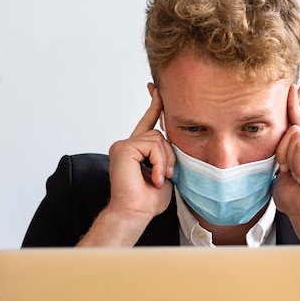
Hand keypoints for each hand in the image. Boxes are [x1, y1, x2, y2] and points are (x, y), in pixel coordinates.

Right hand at [78, 91, 174, 246]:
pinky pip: (151, 146)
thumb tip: (177, 142)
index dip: (155, 105)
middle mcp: (128, 144)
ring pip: (157, 139)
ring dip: (165, 162)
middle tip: (167, 176)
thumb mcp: (165, 172)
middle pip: (159, 134)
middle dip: (169, 156)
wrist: (135, 212)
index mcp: (137, 149)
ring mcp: (123, 145)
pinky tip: (154, 177)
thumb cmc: (149, 199)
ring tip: (159, 178)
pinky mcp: (122, 148)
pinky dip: (158, 163)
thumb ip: (168, 155)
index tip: (156, 87)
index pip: (148, 122)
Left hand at [273, 84, 299, 244]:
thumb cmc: (292, 196)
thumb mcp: (281, 165)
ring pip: (295, 135)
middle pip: (291, 128)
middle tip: (288, 172)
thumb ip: (283, 147)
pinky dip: (296, 162)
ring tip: (297, 176)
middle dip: (282, 152)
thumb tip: (281, 129)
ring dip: (289, 159)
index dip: (297, 102)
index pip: (299, 119)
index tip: (297, 85)